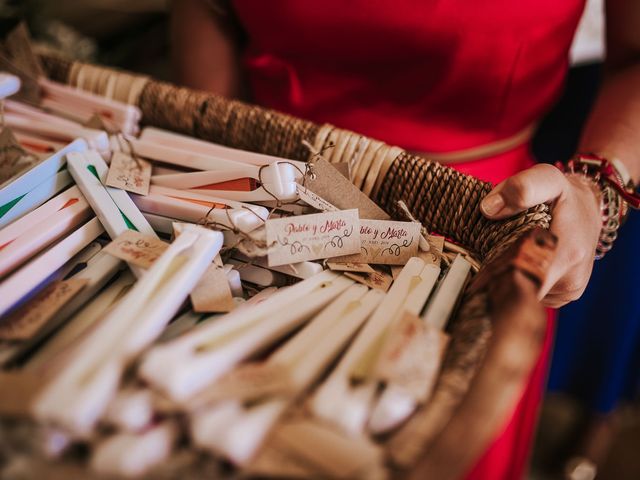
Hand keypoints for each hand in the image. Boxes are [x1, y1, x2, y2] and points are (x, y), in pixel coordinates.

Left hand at [480, 164, 600, 306]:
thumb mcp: (546, 179)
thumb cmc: (564, 194)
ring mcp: (568, 292)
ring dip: (509, 282)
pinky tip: (516, 266)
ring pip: (525, 296)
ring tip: (503, 259)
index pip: (521, 279)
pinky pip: (534, 296)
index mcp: (566, 254)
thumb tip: (488, 208)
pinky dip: (521, 284)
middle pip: (520, 292)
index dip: (496, 275)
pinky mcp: (564, 296)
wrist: (590, 208)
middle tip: (484, 263)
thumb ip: (521, 188)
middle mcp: (569, 281)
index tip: (480, 267)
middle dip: (499, 279)